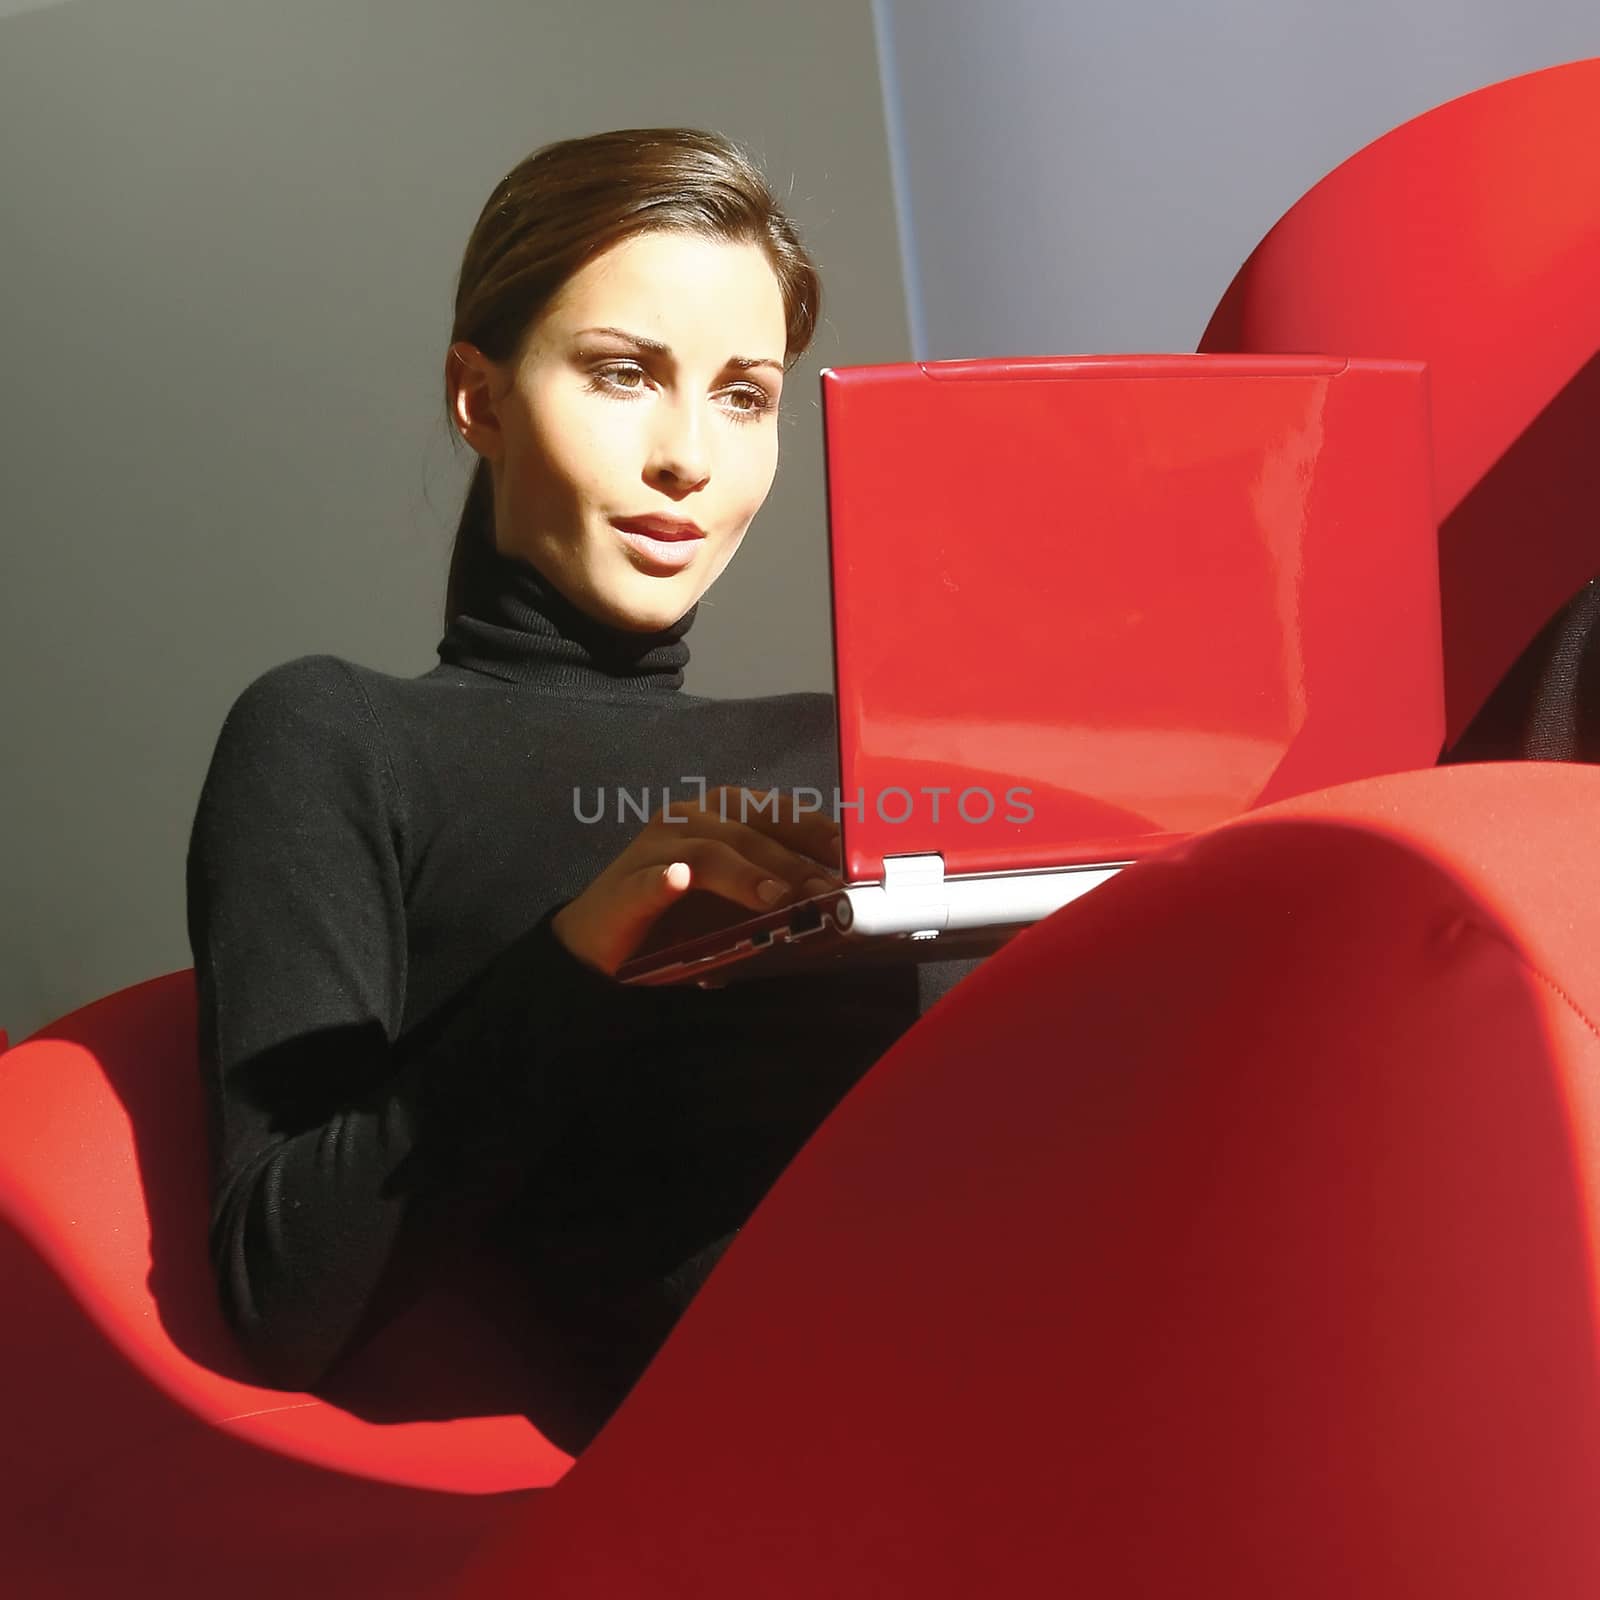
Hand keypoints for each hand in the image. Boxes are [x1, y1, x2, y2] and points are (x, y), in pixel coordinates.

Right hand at [550, 786, 842, 976]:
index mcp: (722, 816)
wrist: (597, 949)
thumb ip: (778, 896)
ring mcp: (655, 851)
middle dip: (796, 861)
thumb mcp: (736, 906)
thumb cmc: (677, 922)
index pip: (779, 813)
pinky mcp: (625, 887)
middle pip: (751, 830)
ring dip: (746, 873)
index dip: (818, 832)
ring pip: (710, 851)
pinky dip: (664, 880)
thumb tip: (841, 906)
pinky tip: (677, 881)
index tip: (856, 858)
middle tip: (830, 894)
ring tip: (778, 897)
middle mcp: (690, 820)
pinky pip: (649, 879)